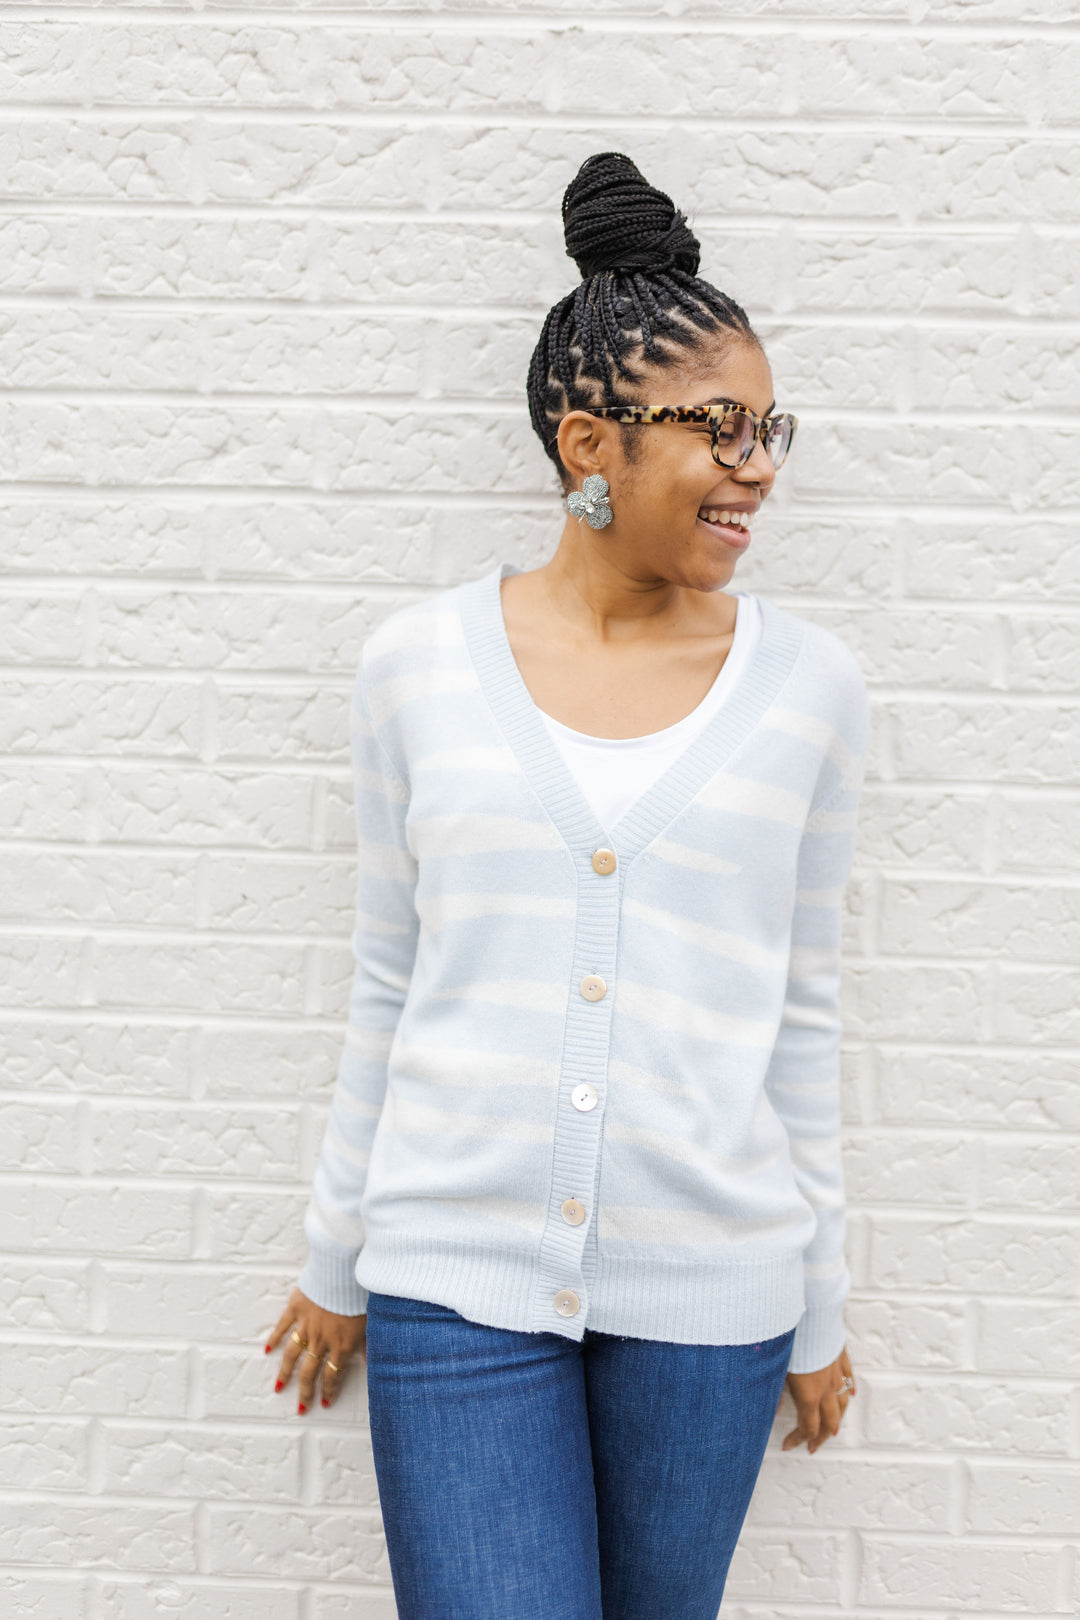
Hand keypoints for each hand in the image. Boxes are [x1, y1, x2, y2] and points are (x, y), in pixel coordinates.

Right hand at [264, 1286, 366, 1413]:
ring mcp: (307, 1324)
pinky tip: (267, 1349)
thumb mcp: (372, 1322)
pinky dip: (274, 1337)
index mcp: (342, 1344)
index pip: (333, 1375)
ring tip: (278, 1387)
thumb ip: (370, 1346)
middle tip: (300, 1407)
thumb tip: (376, 1365)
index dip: (328, 1390)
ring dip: (285, 1372)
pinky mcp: (297, 1307)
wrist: (345, 1268)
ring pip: (292, 1354)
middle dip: (304, 1392)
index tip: (325, 1402)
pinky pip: (283, 1326)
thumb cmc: (363, 1294)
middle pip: (309, 1371)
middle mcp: (322, 1339)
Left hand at [778, 1344, 855, 1454]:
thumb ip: (773, 1395)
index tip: (788, 1446)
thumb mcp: (774, 1370)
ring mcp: (835, 1371)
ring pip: (843, 1403)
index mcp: (808, 1395)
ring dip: (838, 1419)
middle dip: (821, 1437)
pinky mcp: (840, 1355)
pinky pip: (849, 1377)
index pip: (807, 1427)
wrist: (807, 1312)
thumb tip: (771, 1412)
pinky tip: (850, 1394)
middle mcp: (825, 1387)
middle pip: (829, 1422)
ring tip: (833, 1429)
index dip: (799, 1440)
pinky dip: (849, 1390)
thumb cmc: (787, 1340)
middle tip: (813, 1446)